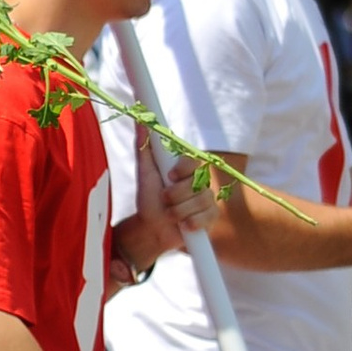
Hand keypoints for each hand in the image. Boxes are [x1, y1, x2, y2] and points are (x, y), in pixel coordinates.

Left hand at [118, 133, 213, 274]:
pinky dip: (192, 223)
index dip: (183, 168)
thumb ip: (144, 147)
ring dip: (179, 211)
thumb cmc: (149, 199)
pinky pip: (208, 217)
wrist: (151, 229)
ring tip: (169, 215)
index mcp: (186, 168)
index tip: (170, 176)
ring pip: (201, 200)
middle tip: (163, 200)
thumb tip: (140, 121)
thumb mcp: (144, 173)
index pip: (193, 160)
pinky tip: (183, 226)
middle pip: (197, 182)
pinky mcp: (211, 217)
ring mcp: (207, 199)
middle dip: (176, 195)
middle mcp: (199, 181)